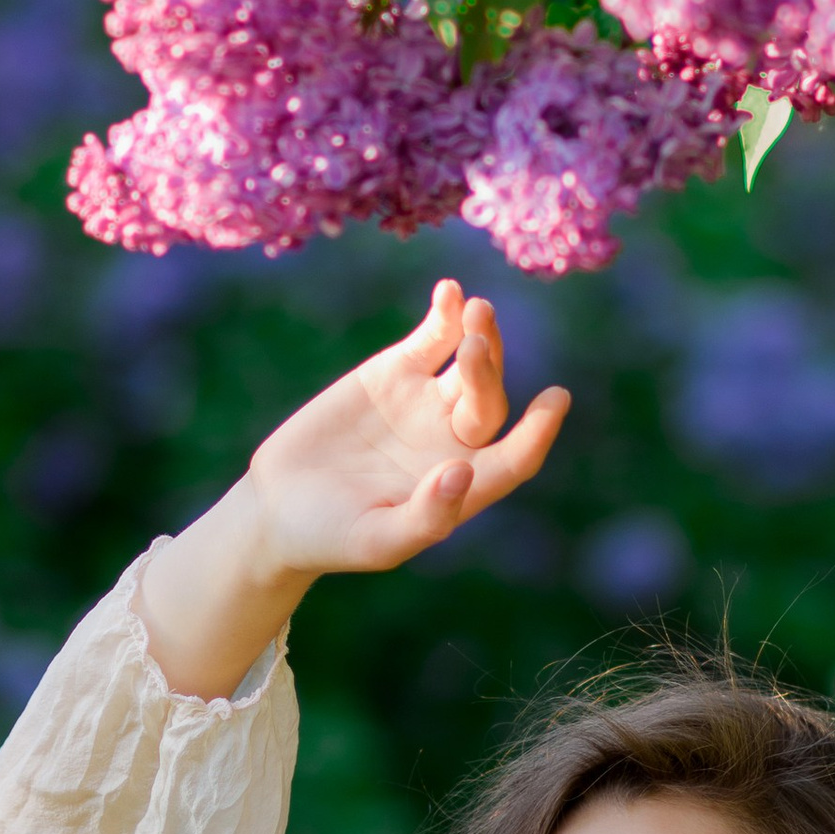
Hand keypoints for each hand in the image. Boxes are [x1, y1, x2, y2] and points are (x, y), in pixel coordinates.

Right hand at [137, 281, 570, 699]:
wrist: (278, 507)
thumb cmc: (332, 537)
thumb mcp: (377, 541)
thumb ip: (426, 517)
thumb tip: (463, 473)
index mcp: (464, 486)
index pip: (515, 458)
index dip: (538, 433)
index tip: (556, 400)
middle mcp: (456, 441)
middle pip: (489, 402)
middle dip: (486, 372)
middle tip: (472, 346)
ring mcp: (428, 403)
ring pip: (470, 363)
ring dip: (479, 336)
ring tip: (475, 309)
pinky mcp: (396, 373)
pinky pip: (431, 338)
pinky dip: (444, 314)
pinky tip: (449, 291)